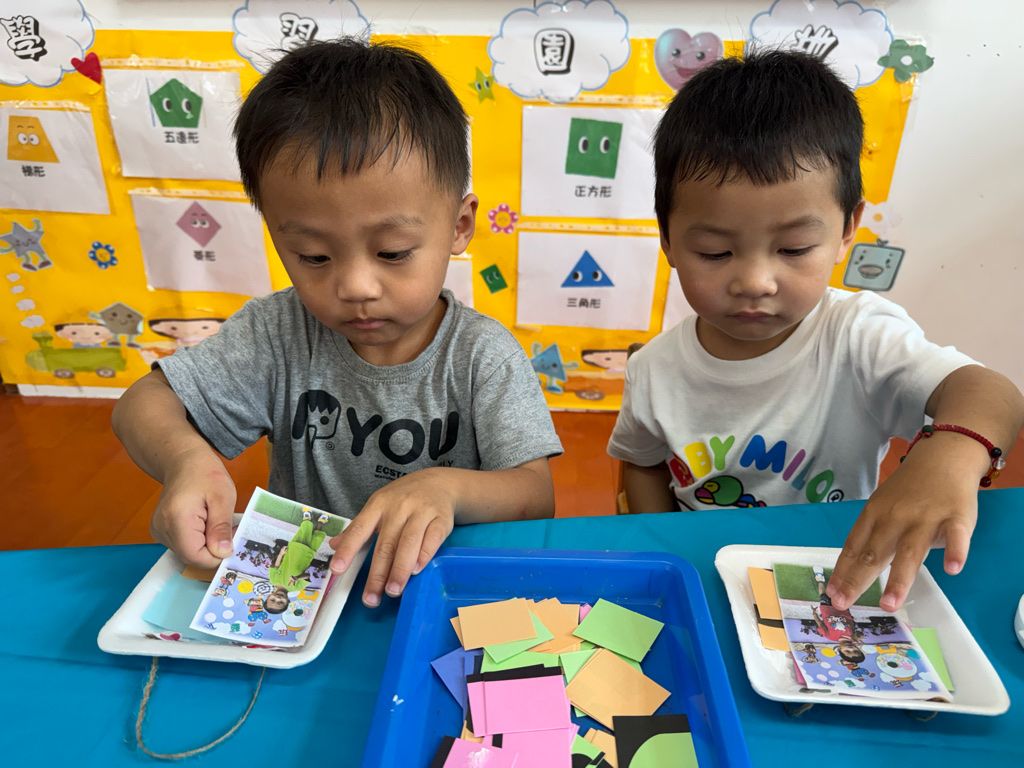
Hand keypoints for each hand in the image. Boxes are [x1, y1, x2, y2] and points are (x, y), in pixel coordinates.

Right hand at [149, 447, 236, 567]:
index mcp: (176, 520)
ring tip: (214, 519)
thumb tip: (222, 553)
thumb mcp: (223, 497)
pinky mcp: (161, 531)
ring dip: (207, 543)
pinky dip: (198, 539)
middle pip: (193, 556)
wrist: (183, 461)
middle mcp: (162, 529)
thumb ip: (221, 527)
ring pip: (189, 552)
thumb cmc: (205, 473)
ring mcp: (159, 531)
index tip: (232, 535)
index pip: (197, 557)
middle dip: (214, 547)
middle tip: (228, 526)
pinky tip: (204, 521)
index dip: (218, 554)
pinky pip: (184, 545)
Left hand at [328, 468, 455, 607]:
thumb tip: (334, 546)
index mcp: (378, 505)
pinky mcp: (442, 519)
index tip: (337, 569)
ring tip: (393, 591)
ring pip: (409, 543)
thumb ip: (358, 528)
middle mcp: (399, 507)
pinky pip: (432, 539)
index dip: (348, 549)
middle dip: (378, 573)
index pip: (360, 529)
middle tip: (371, 598)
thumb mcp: (378, 506)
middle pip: (386, 543)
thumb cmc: (403, 498)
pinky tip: (416, 571)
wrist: (437, 482)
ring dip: (400, 570)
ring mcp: (422, 512)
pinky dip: (424, 556)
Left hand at [826, 449, 977, 611]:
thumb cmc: (908, 491)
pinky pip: (956, 536)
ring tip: (889, 604)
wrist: (941, 458)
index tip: (832, 594)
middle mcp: (895, 518)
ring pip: (911, 551)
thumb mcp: (881, 507)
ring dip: (899, 579)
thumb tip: (854, 570)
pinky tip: (951, 569)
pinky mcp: (956, 516)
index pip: (854, 547)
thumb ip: (872, 537)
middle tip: (845, 604)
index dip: (842, 571)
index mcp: (874, 515)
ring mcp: (926, 517)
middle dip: (859, 579)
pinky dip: (955, 551)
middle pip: (876, 552)